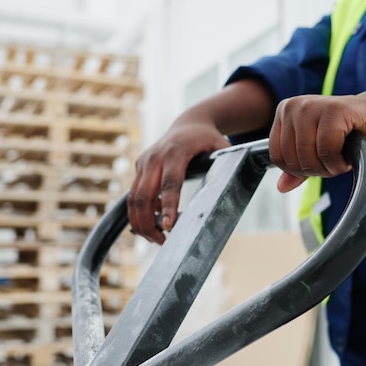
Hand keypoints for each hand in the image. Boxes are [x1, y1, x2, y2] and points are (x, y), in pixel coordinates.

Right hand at [128, 123, 230, 243]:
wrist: (189, 123)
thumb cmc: (208, 139)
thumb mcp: (221, 148)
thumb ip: (226, 166)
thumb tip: (233, 190)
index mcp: (175, 152)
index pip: (170, 184)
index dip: (168, 206)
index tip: (168, 226)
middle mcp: (155, 157)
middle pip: (143, 196)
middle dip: (148, 222)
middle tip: (161, 242)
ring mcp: (144, 161)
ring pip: (133, 198)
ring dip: (140, 222)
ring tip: (156, 239)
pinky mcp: (139, 167)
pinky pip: (134, 194)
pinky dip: (139, 212)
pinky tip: (153, 224)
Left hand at [269, 93, 365, 192]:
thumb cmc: (350, 132)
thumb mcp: (318, 152)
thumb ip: (298, 168)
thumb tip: (281, 187)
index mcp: (285, 112)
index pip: (278, 157)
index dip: (300, 170)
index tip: (319, 163)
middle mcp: (295, 105)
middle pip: (293, 159)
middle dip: (317, 170)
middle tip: (334, 161)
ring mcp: (313, 105)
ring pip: (308, 155)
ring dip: (329, 167)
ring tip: (341, 157)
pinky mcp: (335, 109)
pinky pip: (327, 149)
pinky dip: (339, 161)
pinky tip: (348, 154)